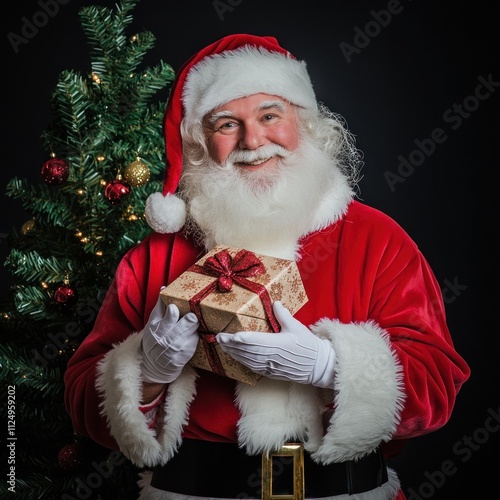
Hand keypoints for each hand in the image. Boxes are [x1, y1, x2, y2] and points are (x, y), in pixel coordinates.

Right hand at [140, 293, 199, 383]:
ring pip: (190, 334)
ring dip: (194, 326)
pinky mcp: (185, 354)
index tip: (174, 308)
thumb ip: (159, 307)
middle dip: (188, 320)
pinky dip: (196, 335)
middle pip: (181, 328)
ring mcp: (176, 348)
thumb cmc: (154, 339)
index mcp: (156, 329)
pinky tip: (195, 331)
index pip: (166, 320)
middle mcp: (165, 340)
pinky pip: (194, 341)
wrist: (155, 364)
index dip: (171, 314)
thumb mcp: (152, 323)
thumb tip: (164, 288)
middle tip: (193, 315)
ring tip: (196, 320)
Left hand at [216, 301, 335, 387]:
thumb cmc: (308, 346)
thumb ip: (284, 316)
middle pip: (246, 351)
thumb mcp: (297, 327)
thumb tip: (275, 303)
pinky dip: (241, 361)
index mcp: (278, 343)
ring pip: (247, 360)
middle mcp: (272, 356)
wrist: (318, 366)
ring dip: (233, 353)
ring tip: (222, 346)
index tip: (229, 335)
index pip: (255, 341)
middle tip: (219, 338)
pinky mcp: (270, 372)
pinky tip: (235, 356)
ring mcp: (270, 366)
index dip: (241, 339)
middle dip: (231, 345)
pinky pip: (252, 367)